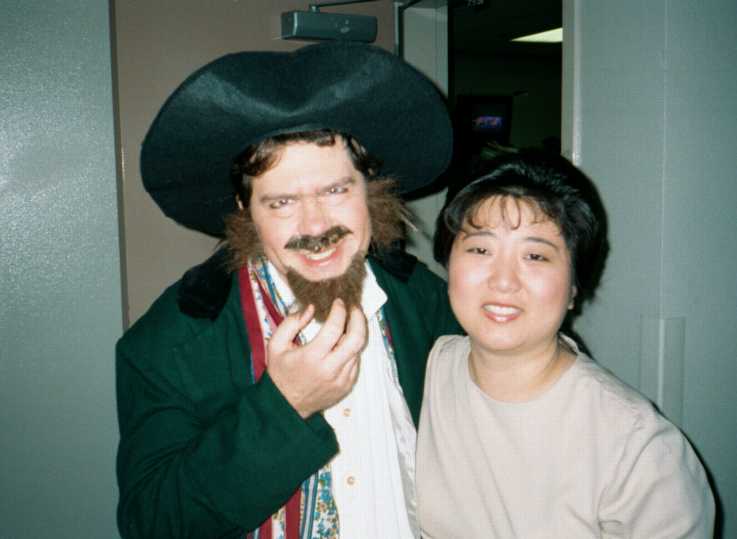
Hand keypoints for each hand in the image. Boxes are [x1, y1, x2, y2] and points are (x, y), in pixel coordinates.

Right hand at [266, 299, 367, 417]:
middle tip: (354, 308)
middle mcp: (330, 369)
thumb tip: (311, 308)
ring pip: (358, 350)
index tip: (339, 302)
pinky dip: (351, 350)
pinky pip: (355, 362)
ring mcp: (341, 380)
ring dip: (355, 334)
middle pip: (357, 339)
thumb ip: (291, 322)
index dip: (340, 311)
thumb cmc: (280, 372)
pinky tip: (342, 345)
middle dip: (359, 318)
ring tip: (347, 324)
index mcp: (312, 357)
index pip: (335, 328)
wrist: (286, 405)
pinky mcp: (347, 386)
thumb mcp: (276, 345)